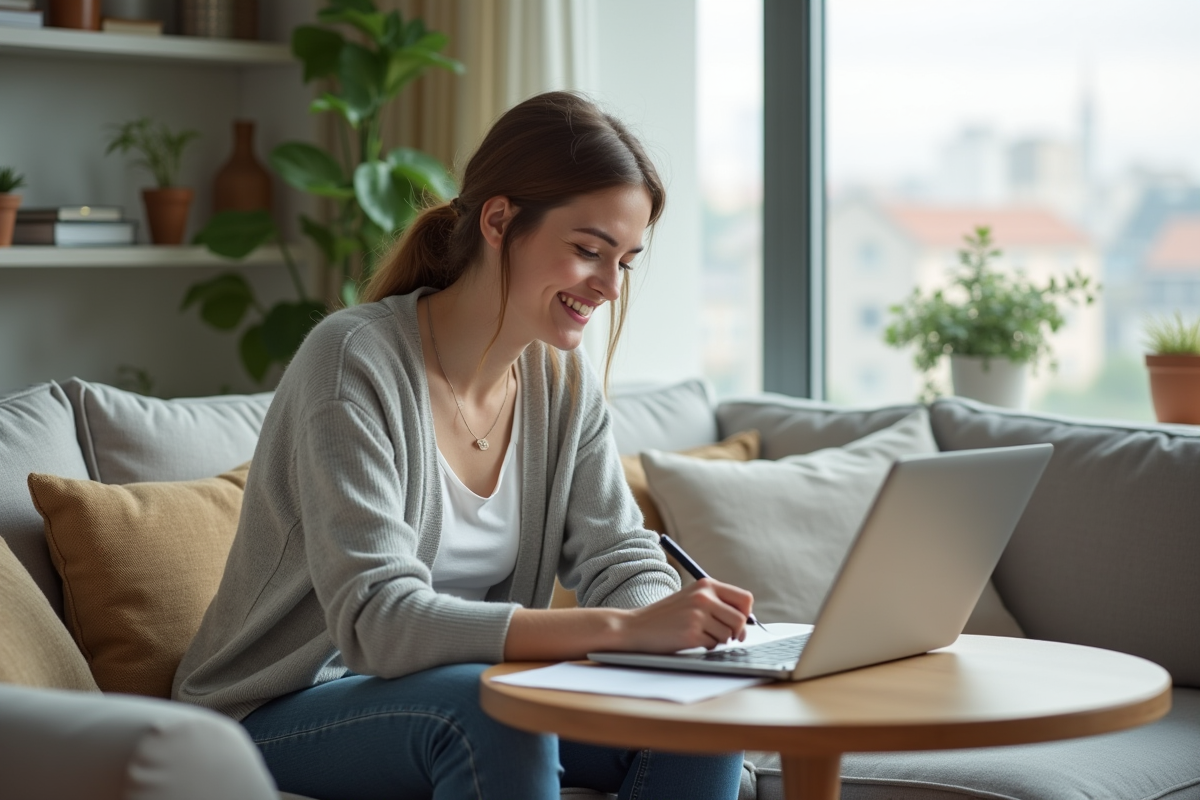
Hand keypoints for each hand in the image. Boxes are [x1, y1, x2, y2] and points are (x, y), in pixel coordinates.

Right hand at [618, 578, 754, 652]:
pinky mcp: (692, 633)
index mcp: (706, 585)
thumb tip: (747, 622)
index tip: (737, 622)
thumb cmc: (666, 616)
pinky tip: (689, 639)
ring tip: (699, 634)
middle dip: (736, 632)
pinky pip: (713, 645)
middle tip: (723, 635)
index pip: (745, 598)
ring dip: (718, 639)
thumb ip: (717, 602)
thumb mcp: (691, 598)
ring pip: (729, 634)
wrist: (636, 626)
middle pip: (741, 619)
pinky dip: (705, 646)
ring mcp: (698, 615)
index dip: (746, 613)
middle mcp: (704, 597)